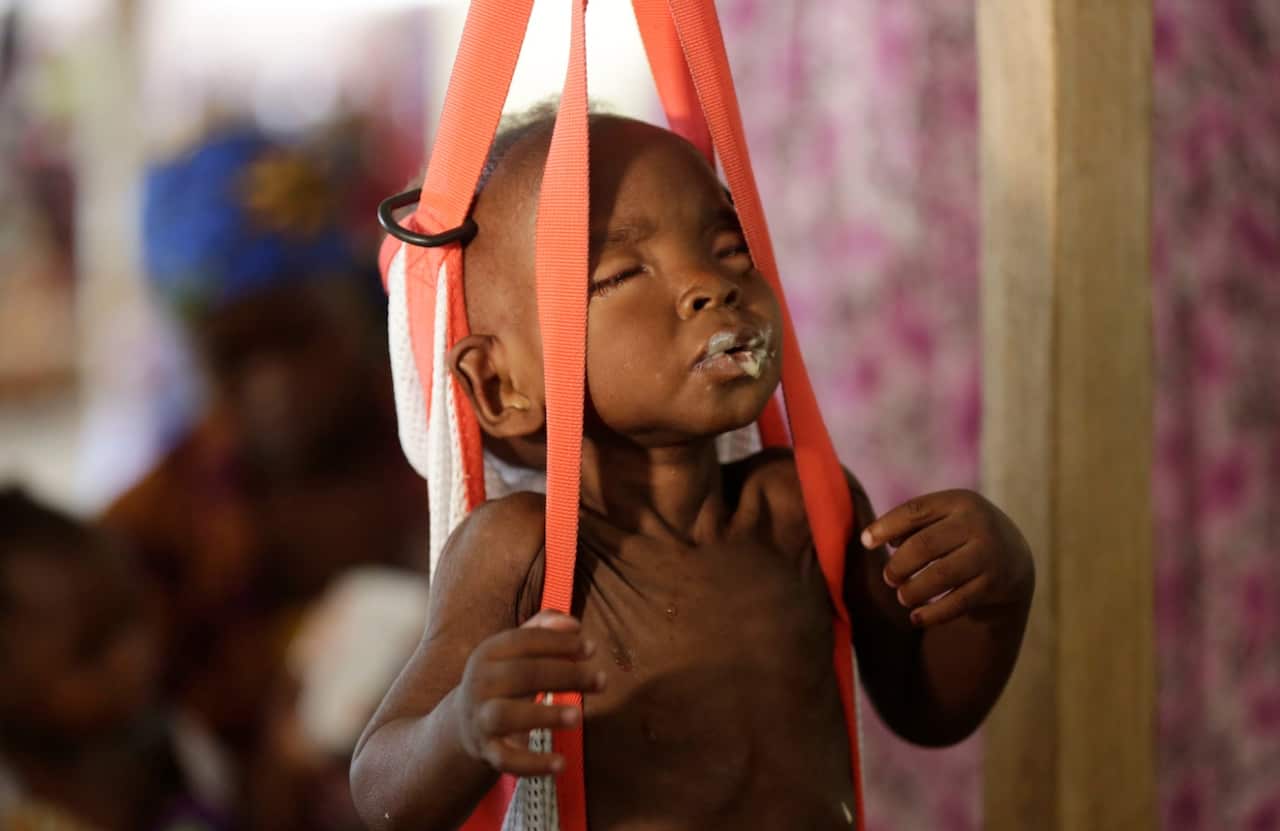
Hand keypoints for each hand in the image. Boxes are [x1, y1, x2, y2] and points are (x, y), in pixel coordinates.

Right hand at [454, 610, 604, 776]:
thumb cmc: (504, 678)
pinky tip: (561, 764)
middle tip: (602, 681)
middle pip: (523, 675)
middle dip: (565, 675)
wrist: (465, 723)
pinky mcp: (487, 750)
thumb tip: (575, 625)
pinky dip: (533, 764)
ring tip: (578, 716)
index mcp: (489, 652)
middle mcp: (480, 683)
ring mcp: (481, 718)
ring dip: (544, 714)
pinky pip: (507, 759)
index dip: (559, 643)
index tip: (591, 649)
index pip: (525, 641)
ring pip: (507, 715)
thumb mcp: (517, 650)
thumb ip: (544, 630)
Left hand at [861, 490, 1032, 628]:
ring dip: (913, 591)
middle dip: (899, 566)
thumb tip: (871, 539)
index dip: (885, 527)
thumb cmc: (960, 533)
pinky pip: (957, 603)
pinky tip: (915, 618)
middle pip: (924, 546)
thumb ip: (910, 524)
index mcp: (959, 501)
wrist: (1013, 556)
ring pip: (939, 576)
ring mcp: (988, 554)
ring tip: (902, 596)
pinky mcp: (994, 584)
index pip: (914, 511)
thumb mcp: (943, 517)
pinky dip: (932, 614)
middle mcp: (977, 524)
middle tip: (889, 578)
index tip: (865, 542)